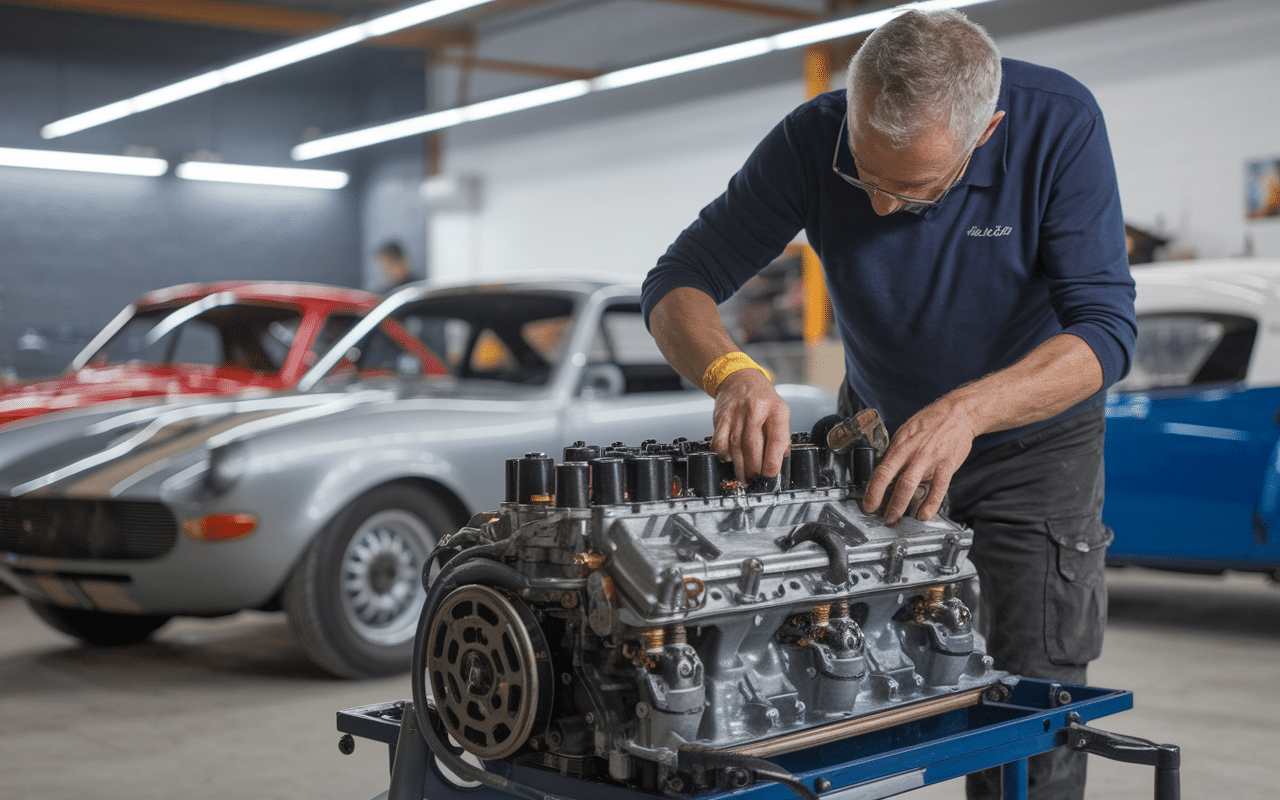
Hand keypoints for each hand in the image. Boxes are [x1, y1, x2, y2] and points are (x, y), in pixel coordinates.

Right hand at [710, 368, 790, 481]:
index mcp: (776, 409)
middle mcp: (756, 410)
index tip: (770, 474)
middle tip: (756, 480)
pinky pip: (719, 442)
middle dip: (754, 469)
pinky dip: (724, 455)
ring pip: (736, 447)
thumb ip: (781, 437)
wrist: (739, 379)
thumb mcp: (780, 412)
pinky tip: (729, 460)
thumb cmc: (762, 399)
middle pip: (753, 447)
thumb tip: (778, 462)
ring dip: (740, 467)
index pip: (776, 440)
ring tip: (744, 478)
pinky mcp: (721, 418)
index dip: (773, 462)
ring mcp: (736, 413)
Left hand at [862, 395, 978, 522]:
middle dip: (886, 503)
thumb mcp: (905, 432)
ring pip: (912, 486)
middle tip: (881, 517)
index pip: (882, 471)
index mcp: (900, 446)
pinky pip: (938, 490)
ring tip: (895, 518)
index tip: (868, 504)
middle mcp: (913, 454)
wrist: (958, 413)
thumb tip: (884, 470)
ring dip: (901, 506)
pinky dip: (930, 505)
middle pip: (895, 482)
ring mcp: (930, 460)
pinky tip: (923, 515)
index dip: (873, 491)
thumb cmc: (930, 422)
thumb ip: (896, 452)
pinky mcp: (947, 466)